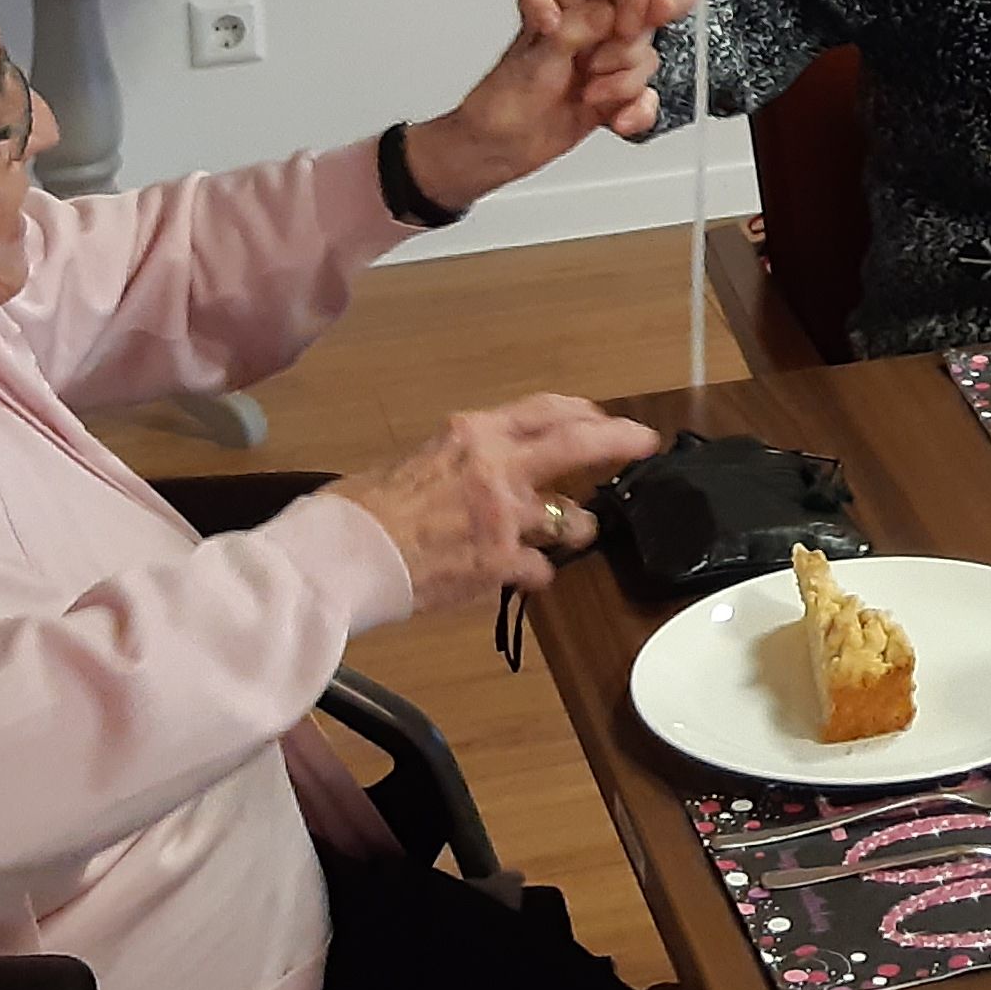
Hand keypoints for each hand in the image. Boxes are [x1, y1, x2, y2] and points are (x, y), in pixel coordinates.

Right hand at [324, 392, 659, 613]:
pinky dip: (536, 575)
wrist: (346, 555)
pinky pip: (540, 571)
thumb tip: (476, 469)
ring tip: (581, 533)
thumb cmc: (362, 505)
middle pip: (577, 446)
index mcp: (473, 433)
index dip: (583, 412)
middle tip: (644, 443)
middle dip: (619, 441)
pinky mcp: (501, 566)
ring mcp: (506, 519)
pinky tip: (527, 578)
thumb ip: (460, 460)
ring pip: (571, 520)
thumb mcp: (417, 459)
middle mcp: (499, 468)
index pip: (545, 411)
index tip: (603, 416)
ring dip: (581, 527)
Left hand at [400, 21, 666, 217]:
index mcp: (570, 15)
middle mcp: (590, 39)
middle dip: (623, 58)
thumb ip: (577, 28)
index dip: (625, 17)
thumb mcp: (539, 55)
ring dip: (625, 87)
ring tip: (591, 97)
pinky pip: (645, 100)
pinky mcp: (611, 101)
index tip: (616, 34)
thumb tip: (613, 10)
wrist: (495, 147)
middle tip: (591, 71)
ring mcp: (603, 70)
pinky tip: (617, 122)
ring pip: (645, 66)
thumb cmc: (502, 100)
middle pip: (640, 34)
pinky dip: (638, 112)